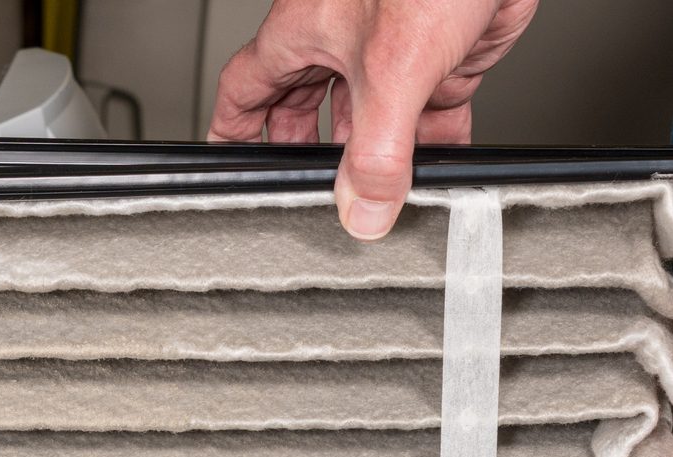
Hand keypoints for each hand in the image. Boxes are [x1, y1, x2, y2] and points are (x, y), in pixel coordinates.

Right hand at [209, 0, 539, 238]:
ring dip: (376, 161)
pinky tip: (436, 174)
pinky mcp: (442, 57)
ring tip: (377, 201)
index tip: (230, 164)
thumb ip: (375, 150)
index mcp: (305, 32)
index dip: (233, 130)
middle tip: (308, 194)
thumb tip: (363, 208)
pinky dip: (431, 148)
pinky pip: (428, 116)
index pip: (247, 89)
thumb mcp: (391, 68)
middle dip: (308, 155)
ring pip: (371, 120)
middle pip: (307, 110)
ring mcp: (395, 51)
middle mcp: (344, 41)